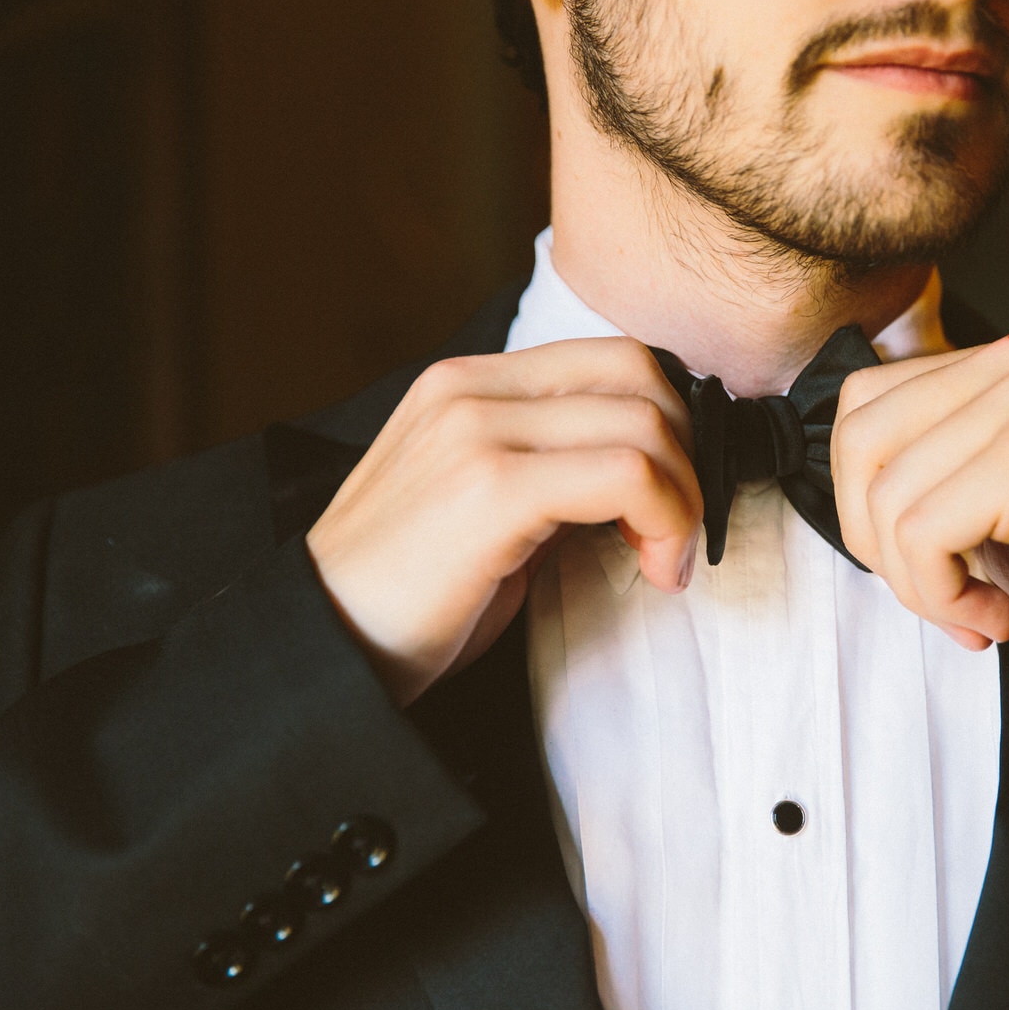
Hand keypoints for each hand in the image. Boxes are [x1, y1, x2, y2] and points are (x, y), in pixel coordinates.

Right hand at [306, 338, 701, 705]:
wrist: (323, 649)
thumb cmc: (409, 597)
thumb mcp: (483, 506)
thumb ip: (551, 469)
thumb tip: (643, 475)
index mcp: (467, 385)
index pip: (611, 359)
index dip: (666, 426)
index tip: (666, 503)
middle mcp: (470, 390)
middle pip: (639, 376)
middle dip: (685, 457)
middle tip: (675, 532)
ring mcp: (476, 432)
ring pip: (644, 423)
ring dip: (682, 499)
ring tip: (662, 561)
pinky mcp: (489, 488)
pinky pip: (626, 474)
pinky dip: (665, 521)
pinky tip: (651, 571)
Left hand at [831, 330, 1008, 652]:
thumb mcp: (994, 497)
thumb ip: (930, 467)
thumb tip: (846, 488)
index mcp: (1005, 363)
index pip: (862, 405)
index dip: (863, 497)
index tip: (919, 559)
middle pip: (857, 442)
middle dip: (874, 539)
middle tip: (939, 592)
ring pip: (884, 497)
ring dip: (915, 583)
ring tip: (976, 610)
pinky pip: (920, 533)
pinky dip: (942, 597)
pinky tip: (996, 617)